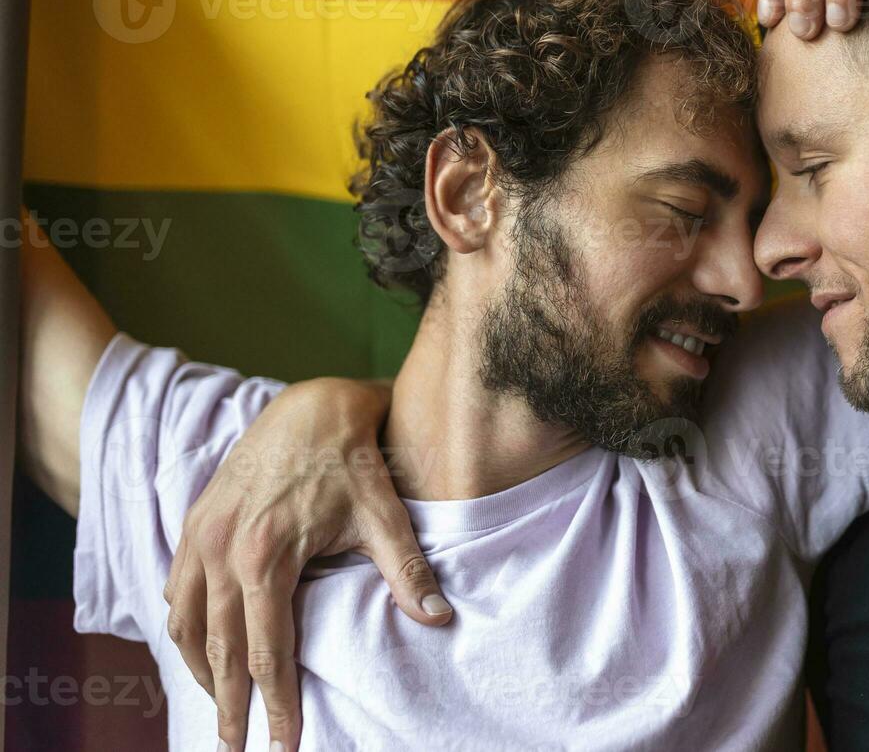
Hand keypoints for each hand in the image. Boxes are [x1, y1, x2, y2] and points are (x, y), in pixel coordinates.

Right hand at [161, 377, 449, 751]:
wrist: (313, 404)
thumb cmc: (352, 458)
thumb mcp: (384, 514)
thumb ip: (407, 570)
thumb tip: (438, 618)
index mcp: (266, 556)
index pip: (268, 650)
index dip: (276, 702)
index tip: (285, 742)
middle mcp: (222, 550)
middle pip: (218, 648)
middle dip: (228, 704)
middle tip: (236, 746)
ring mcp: (201, 535)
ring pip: (186, 623)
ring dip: (199, 669)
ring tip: (218, 706)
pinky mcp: (195, 522)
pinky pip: (176, 588)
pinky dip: (184, 625)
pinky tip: (199, 646)